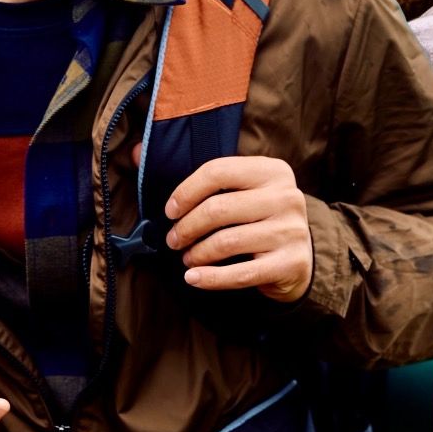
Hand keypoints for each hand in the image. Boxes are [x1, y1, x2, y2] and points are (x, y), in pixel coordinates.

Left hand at [164, 155, 312, 302]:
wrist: (298, 257)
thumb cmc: (255, 217)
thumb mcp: (236, 189)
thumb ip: (191, 173)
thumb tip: (133, 152)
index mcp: (271, 171)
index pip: (217, 172)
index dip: (185, 192)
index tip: (169, 211)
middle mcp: (287, 197)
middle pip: (218, 209)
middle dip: (187, 227)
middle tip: (173, 240)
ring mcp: (292, 231)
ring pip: (227, 242)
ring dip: (197, 253)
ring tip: (186, 258)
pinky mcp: (291, 263)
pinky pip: (241, 273)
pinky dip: (211, 278)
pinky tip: (193, 279)